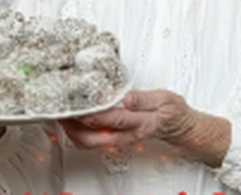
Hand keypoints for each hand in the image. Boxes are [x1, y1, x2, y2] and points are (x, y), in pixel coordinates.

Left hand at [60, 89, 194, 147]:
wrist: (179, 128)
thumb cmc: (172, 113)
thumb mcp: (165, 100)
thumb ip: (144, 99)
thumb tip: (127, 97)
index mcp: (140, 123)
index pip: (110, 119)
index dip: (90, 111)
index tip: (76, 100)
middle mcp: (127, 135)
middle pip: (91, 139)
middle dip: (71, 125)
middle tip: (60, 109)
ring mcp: (119, 140)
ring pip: (88, 143)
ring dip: (72, 130)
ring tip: (62, 112)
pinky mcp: (116, 139)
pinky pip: (92, 141)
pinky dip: (79, 132)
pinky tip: (74, 119)